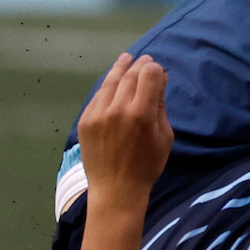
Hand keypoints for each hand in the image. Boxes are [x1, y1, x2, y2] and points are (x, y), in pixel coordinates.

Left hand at [76, 54, 170, 205]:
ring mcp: (98, 114)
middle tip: (144, 59)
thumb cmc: (147, 165)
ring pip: (110, 82)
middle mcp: (117, 109)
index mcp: (141, 113)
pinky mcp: (85, 121)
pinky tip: (112, 84)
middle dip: (139, 65)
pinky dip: (106, 88)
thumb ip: (160, 105)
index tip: (157, 69)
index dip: (155, 69)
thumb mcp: (164, 135)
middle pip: (129, 75)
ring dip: (119, 69)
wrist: (116, 189)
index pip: (149, 75)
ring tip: (126, 59)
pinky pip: (97, 97)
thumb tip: (160, 79)